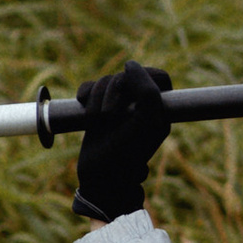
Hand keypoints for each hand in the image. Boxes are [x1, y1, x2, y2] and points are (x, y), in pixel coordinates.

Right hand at [73, 60, 174, 219]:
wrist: (101, 177)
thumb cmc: (127, 152)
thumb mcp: (146, 121)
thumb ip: (147, 90)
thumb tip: (130, 65)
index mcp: (159, 108)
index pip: (160, 77)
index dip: (146, 76)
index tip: (134, 89)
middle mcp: (139, 105)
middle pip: (128, 76)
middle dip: (115, 89)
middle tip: (111, 113)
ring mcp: (118, 106)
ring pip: (107, 81)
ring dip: (98, 97)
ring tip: (97, 120)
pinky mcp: (96, 109)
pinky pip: (90, 87)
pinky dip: (85, 95)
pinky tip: (83, 108)